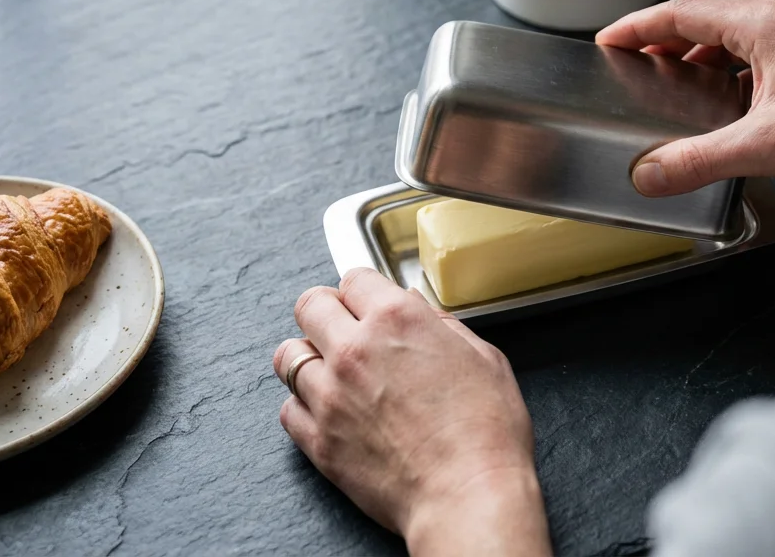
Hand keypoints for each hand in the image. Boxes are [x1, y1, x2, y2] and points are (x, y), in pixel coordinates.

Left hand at [273, 269, 548, 556]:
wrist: (468, 496)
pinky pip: (287, 409)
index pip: (354, 279)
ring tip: (328, 370)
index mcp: (397, 320)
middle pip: (309, 306)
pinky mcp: (318, 441)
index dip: (364, 291)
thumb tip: (417, 312)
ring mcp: (330, 396)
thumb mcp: (484, 358)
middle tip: (342, 328)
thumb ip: (442, 326)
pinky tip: (328, 411)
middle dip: (326, 312)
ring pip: (288, 356)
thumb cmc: (487, 432)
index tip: (367, 303)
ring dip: (308, 357)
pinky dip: (303, 407)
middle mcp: (354, 350)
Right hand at [598, 0, 774, 226]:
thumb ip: (696, 160)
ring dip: (699, 41)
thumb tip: (648, 173)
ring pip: (737, 21)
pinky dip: (730, 55)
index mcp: (768, 25)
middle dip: (666, 28)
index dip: (639, 24)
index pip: (685, 11)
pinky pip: (761, 39)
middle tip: (636, 54)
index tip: (609, 37)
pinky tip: (728, 90)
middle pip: (709, 6)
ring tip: (675, 71)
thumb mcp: (762, 150)